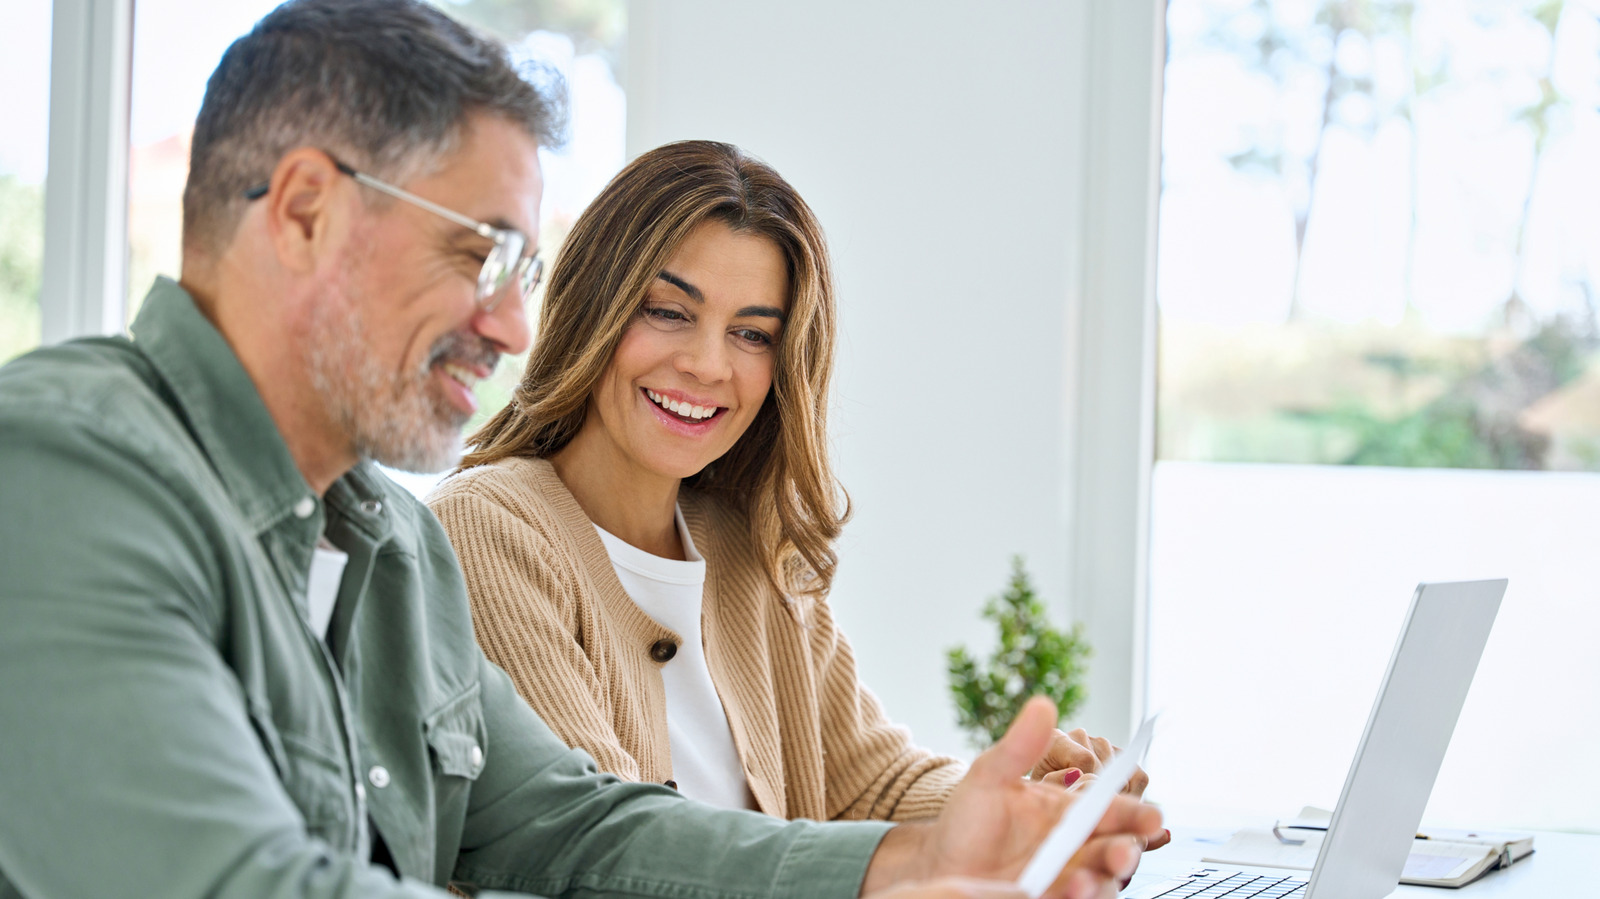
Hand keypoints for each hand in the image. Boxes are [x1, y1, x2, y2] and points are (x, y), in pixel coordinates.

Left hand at [861, 697, 1162, 898]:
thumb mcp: (989, 777)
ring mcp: (1065, 876)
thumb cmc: (967, 820)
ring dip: (1101, 882)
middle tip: (1120, 854)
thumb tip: (1043, 704)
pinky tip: (1068, 892)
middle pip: (1117, 848)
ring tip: (1080, 882)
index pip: (1113, 810)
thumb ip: (1019, 747)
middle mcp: (1075, 845)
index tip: (1152, 816)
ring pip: (1102, 882)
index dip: (1137, 814)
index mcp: (1069, 811)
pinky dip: (1080, 898)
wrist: (940, 862)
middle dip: (1125, 852)